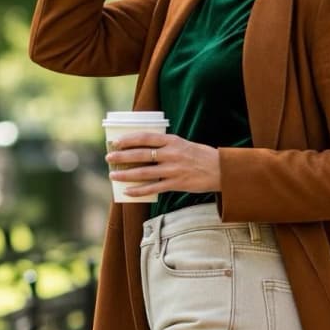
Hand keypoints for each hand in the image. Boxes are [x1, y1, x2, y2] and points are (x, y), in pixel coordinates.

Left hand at [106, 132, 221, 197]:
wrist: (221, 170)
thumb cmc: (200, 156)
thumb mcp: (183, 144)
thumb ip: (165, 146)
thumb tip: (142, 150)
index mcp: (172, 140)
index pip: (145, 137)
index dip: (129, 139)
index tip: (115, 142)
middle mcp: (171, 153)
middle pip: (141, 154)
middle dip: (122, 157)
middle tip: (109, 158)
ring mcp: (173, 169)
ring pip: (144, 172)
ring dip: (126, 175)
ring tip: (113, 176)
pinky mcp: (176, 184)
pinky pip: (153, 188)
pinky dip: (139, 190)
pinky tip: (128, 192)